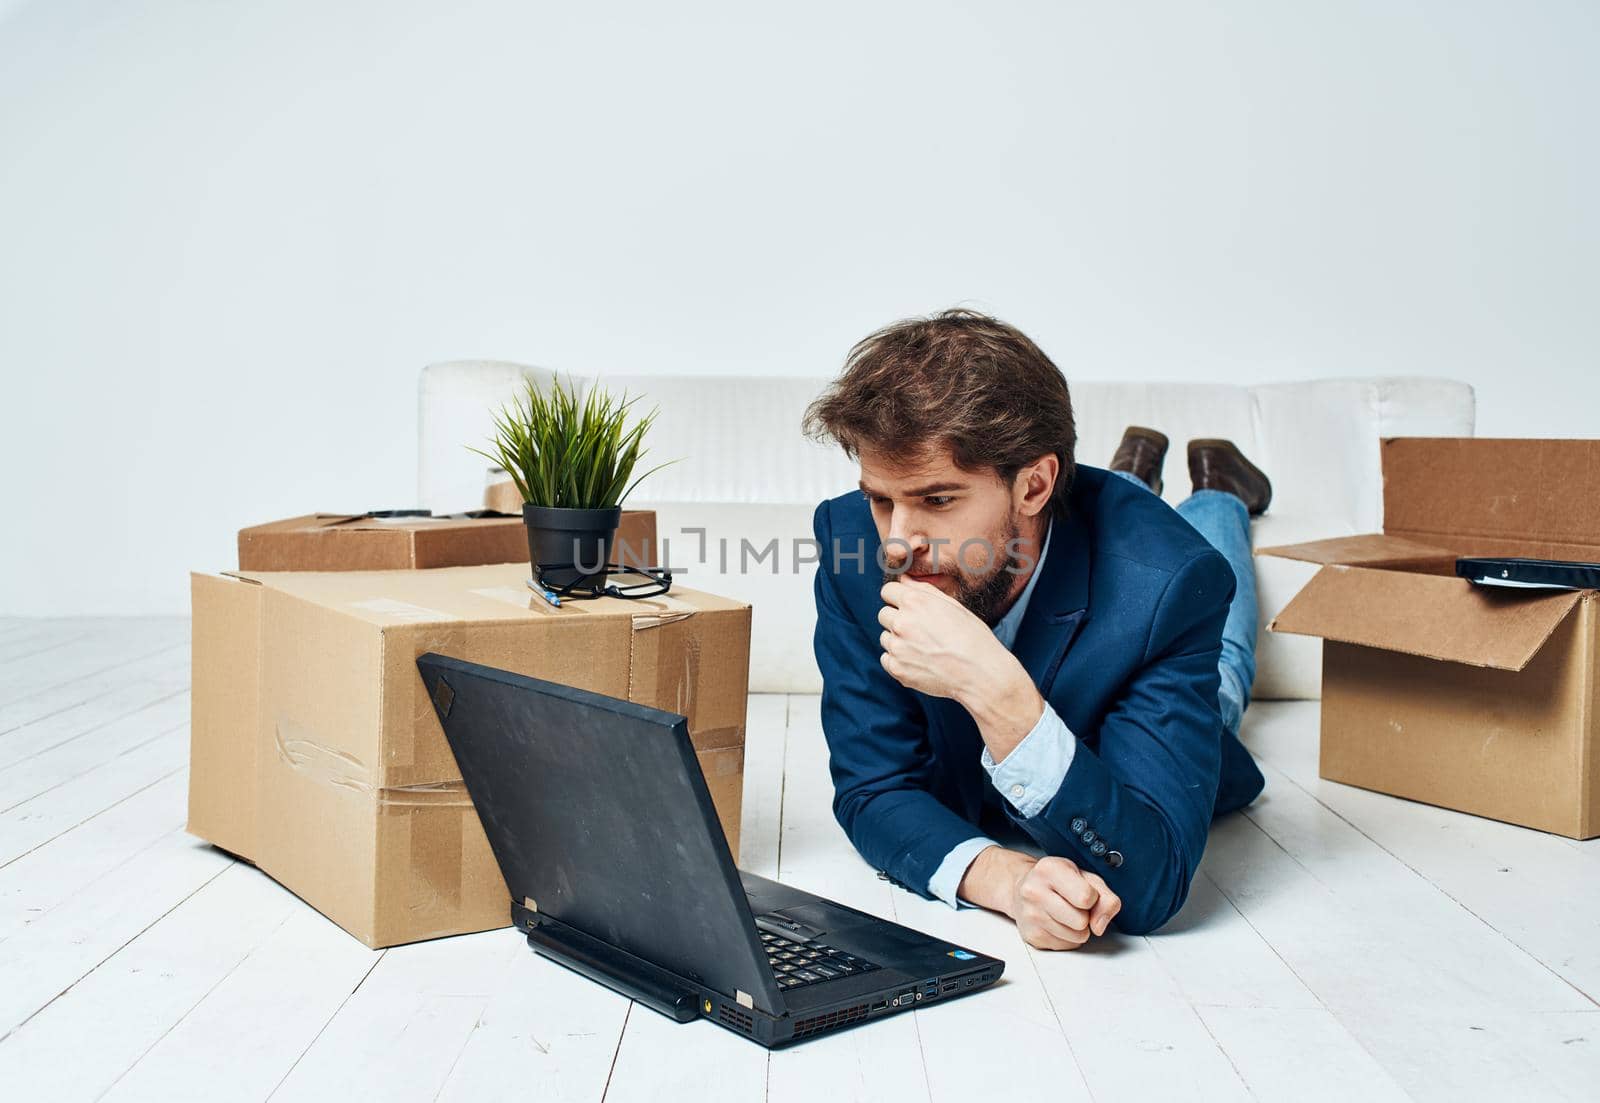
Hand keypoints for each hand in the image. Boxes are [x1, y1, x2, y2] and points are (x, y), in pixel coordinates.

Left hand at [878, 579, 1043, 756]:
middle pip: (883, 614)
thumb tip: (904, 579)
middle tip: (920, 630)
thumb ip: (924, 589)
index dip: (898, 597)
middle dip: (897, 618)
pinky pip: (886, 658)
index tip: (907, 606)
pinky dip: (898, 660)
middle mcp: (902, 622)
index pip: (888, 591)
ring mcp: (897, 647)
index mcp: (915, 602)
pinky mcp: (897, 668)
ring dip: (898, 640)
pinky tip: (919, 660)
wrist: (981, 674)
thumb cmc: (972, 637)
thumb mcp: (953, 605)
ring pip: (885, 637)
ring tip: (923, 647)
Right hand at [961, 848, 1120, 949]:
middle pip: (1081, 921)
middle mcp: (1034, 891)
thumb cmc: (1058, 881)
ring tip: (1064, 913)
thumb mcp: (1087, 878)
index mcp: (1049, 869)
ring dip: (1077, 929)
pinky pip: (1066, 946)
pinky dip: (1067, 937)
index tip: (1082, 892)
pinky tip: (1056, 922)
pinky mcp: (1031, 935)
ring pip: (1076, 936)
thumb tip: (1100, 926)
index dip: (1092, 899)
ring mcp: (1030, 915)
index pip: (1086, 897)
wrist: (1023, 887)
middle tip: (1072, 904)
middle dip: (1085, 916)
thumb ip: (1106, 898)